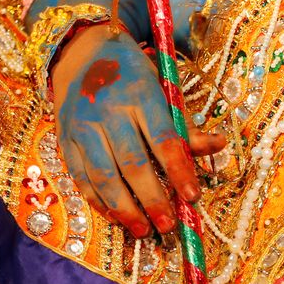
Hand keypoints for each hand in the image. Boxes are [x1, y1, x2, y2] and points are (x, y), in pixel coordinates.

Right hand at [49, 24, 224, 237]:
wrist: (82, 53)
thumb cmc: (133, 73)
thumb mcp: (163, 86)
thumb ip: (184, 122)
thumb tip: (218, 146)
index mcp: (141, 94)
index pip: (164, 139)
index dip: (180, 170)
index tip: (193, 197)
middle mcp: (108, 111)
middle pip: (133, 163)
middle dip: (153, 198)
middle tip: (169, 225)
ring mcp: (82, 127)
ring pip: (103, 176)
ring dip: (124, 209)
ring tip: (143, 230)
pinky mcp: (65, 139)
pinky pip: (81, 177)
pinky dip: (99, 201)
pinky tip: (116, 217)